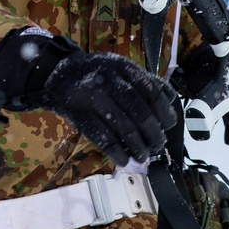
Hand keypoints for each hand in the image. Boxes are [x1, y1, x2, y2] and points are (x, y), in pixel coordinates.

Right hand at [43, 50, 178, 165]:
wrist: (57, 74)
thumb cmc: (97, 75)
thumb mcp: (121, 69)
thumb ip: (145, 81)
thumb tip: (171, 101)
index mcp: (124, 68)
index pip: (153, 92)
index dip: (165, 112)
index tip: (169, 126)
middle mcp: (110, 80)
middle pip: (140, 112)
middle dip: (153, 134)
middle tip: (158, 146)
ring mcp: (93, 97)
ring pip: (123, 126)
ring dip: (137, 147)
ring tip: (142, 156)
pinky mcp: (79, 113)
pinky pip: (101, 136)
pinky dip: (115, 152)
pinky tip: (123, 159)